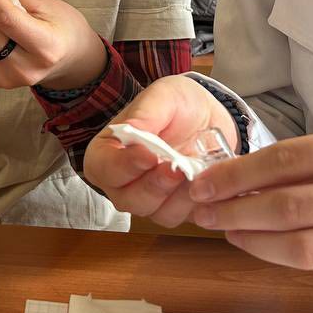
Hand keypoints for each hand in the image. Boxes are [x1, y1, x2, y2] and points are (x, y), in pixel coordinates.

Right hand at [83, 75, 238, 227]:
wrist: (209, 117)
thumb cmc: (178, 105)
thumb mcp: (163, 95)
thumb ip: (146, 113)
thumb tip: (131, 132)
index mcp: (107, 153)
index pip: (103, 168)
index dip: (125, 166)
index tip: (150, 155)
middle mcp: (122, 183)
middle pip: (127, 199)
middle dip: (155, 185)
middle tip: (178, 167)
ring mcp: (148, 201)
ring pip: (155, 213)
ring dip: (178, 195)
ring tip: (195, 171)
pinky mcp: (174, 210)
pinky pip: (181, 217)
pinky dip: (195, 203)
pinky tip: (206, 182)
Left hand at [188, 122, 312, 284]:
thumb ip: (300, 162)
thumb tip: (231, 180)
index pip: (285, 160)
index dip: (236, 175)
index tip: (202, 183)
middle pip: (288, 207)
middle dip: (235, 210)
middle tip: (203, 210)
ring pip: (300, 247)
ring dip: (252, 240)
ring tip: (226, 229)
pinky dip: (280, 256)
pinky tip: (258, 244)